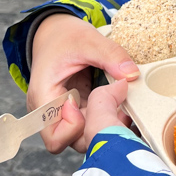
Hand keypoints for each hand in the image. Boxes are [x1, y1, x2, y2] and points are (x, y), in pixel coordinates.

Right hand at [29, 12, 138, 153]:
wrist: (56, 33)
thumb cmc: (64, 37)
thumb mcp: (87, 40)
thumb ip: (110, 55)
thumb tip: (131, 75)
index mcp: (44, 97)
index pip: (55, 137)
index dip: (75, 126)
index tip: (87, 100)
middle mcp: (50, 113)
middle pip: (73, 141)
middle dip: (98, 128)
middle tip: (119, 108)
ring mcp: (64, 115)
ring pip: (85, 137)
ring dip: (106, 125)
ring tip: (123, 105)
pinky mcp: (77, 112)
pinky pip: (92, 125)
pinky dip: (107, 118)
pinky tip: (121, 103)